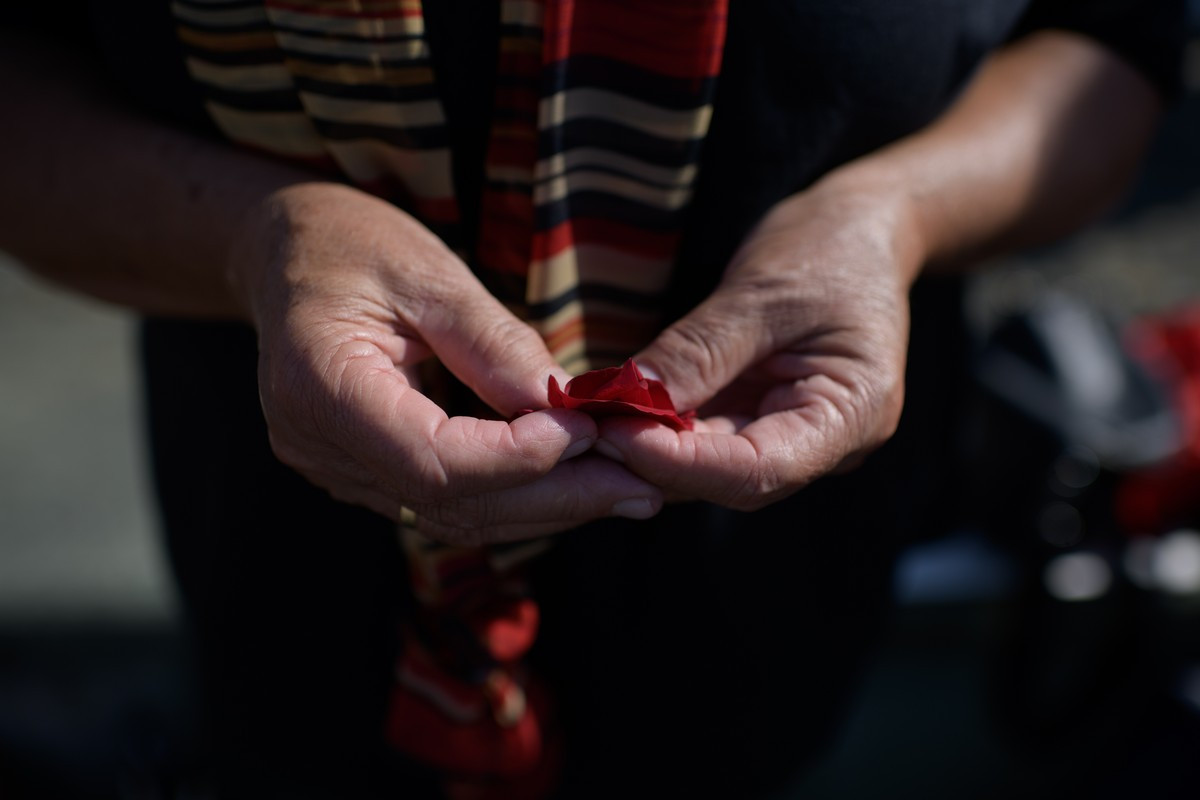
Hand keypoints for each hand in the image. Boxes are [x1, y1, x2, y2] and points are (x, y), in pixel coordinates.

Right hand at [229, 183, 661, 543]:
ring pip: (449, 516)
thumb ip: (491, 342)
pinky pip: (440, 502)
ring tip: (624, 492)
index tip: (588, 430)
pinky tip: (571, 484)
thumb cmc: (351, 242)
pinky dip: (510, 496)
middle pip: (446, 503)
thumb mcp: (427, 270)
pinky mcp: (359, 472)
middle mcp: (314, 443)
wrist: (288, 251)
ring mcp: (332, 467)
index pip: (430, 458)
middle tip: (638, 489)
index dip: (517, 457)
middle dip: (551, 498)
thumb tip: (562, 405)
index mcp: (317, 383)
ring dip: (542, 508)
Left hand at [595, 175, 920, 509]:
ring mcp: (793, 436)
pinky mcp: (761, 421)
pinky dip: (659, 428)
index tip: (613, 433)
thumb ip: (699, 352)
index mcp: (853, 414)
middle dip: (654, 460)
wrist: (860, 228)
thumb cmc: (827, 248)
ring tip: (589, 417)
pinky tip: (615, 408)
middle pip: (730, 480)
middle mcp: (827, 443)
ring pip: (710, 467)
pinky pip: (705, 439)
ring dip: (649, 449)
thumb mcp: (761, 292)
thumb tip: (628, 399)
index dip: (681, 463)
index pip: (759, 470)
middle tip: (582, 429)